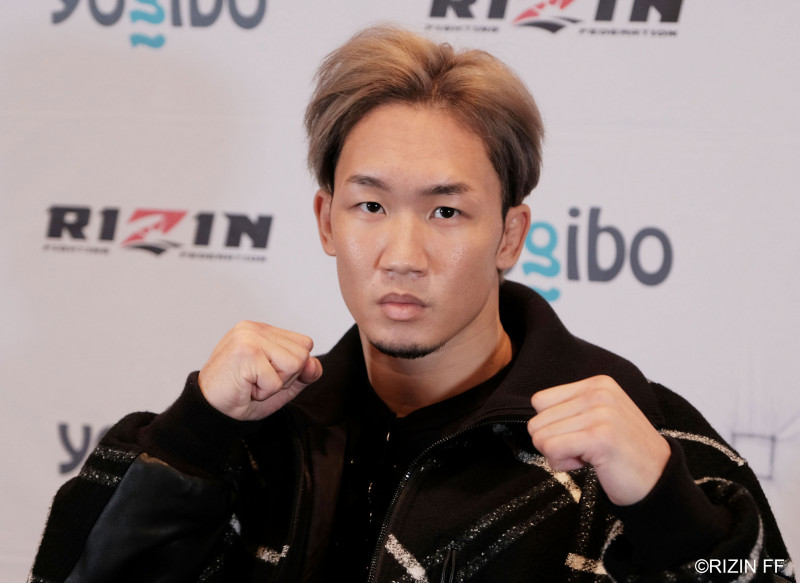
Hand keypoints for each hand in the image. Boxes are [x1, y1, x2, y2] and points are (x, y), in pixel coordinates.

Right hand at [198, 321, 321, 420]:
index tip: (266, 374)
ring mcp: (249, 337)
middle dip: (286, 377)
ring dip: (275, 384)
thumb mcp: (281, 384)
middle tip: (257, 381)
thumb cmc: (241, 395)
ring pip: (294, 365)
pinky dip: (264, 392)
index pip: (304, 344)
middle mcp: (255, 328)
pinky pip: (276, 381)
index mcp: (263, 330)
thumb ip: (304, 372)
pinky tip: (245, 388)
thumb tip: (314, 365)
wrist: (209, 410)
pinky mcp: (246, 352)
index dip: (293, 367)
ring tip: (252, 383)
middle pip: (303, 354)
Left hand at [527, 375, 669, 505]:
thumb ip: (570, 409)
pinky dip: (562, 464)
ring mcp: (600, 413)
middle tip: (585, 451)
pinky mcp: (598, 437)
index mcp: (597, 384)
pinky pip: (551, 450)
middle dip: (554, 443)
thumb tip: (534, 421)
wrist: (658, 479)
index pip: (540, 401)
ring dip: (559, 456)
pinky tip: (588, 464)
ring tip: (589, 456)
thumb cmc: (623, 452)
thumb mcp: (599, 417)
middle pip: (537, 421)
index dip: (552, 426)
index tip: (578, 436)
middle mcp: (598, 393)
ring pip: (540, 437)